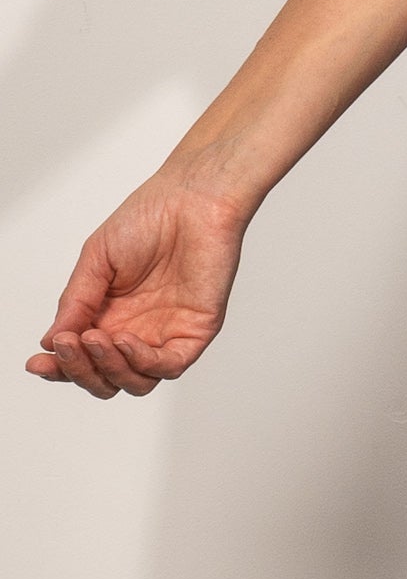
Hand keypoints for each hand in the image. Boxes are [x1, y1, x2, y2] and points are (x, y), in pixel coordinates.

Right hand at [26, 180, 246, 398]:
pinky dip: (143, 363)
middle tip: (68, 345)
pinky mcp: (196, 331)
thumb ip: (76, 302)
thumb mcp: (97, 260)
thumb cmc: (148, 218)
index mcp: (110, 315)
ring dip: (109, 368)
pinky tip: (124, 342)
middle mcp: (138, 329)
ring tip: (94, 338)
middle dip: (80, 371)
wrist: (192, 197)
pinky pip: (169, 366)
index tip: (38, 362)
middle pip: (105, 378)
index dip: (60, 366)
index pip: (83, 358)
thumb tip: (50, 342)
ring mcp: (167, 333)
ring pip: (136, 382)